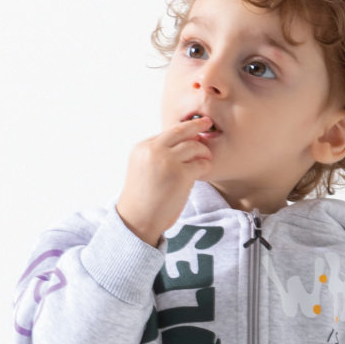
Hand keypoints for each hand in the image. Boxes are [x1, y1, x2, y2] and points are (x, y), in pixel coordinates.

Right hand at [116, 117, 214, 245]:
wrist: (138, 220)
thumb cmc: (143, 199)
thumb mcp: (143, 169)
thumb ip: (156, 156)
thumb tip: (182, 144)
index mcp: (142, 148)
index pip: (167, 133)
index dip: (182, 131)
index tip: (193, 130)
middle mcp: (153, 150)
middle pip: (180, 131)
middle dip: (196, 125)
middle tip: (207, 122)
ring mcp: (167, 161)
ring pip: (194, 146)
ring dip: (203, 151)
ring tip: (206, 159)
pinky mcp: (181, 174)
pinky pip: (201, 164)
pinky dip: (205, 166)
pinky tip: (204, 171)